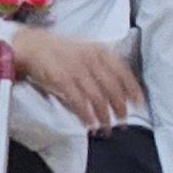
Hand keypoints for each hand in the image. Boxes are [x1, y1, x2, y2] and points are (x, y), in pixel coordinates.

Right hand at [6, 27, 142, 132]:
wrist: (33, 45)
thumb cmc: (63, 52)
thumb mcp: (88, 51)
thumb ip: (104, 66)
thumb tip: (122, 90)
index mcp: (101, 51)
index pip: (124, 72)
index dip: (133, 90)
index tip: (139, 104)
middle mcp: (92, 59)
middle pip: (113, 88)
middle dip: (120, 108)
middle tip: (123, 122)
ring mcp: (77, 69)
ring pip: (97, 97)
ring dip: (104, 116)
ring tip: (105, 127)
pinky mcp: (61, 78)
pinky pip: (78, 100)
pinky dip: (85, 114)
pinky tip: (89, 123)